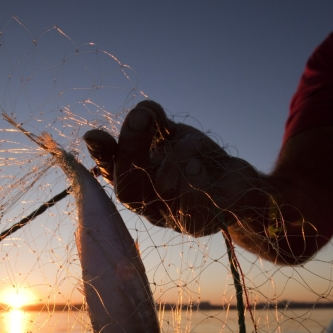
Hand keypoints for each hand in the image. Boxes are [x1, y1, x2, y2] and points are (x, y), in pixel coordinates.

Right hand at [84, 101, 260, 235]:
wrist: (238, 183)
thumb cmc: (197, 160)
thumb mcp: (171, 135)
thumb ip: (152, 122)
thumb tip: (142, 110)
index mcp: (137, 185)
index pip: (111, 176)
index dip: (100, 158)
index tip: (94, 135)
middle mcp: (150, 209)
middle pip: (128, 190)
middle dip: (132, 147)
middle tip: (141, 117)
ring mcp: (176, 220)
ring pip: (164, 188)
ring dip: (177, 155)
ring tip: (193, 142)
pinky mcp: (205, 222)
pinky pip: (195, 202)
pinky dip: (195, 176)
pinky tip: (201, 168)